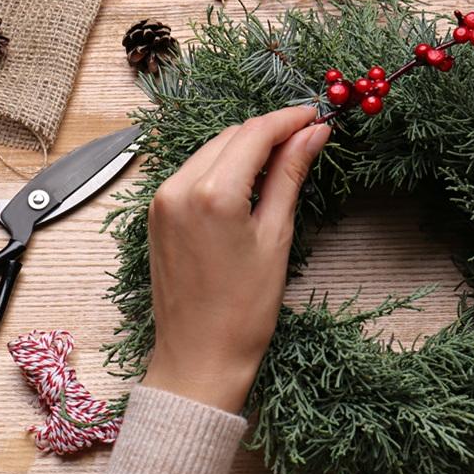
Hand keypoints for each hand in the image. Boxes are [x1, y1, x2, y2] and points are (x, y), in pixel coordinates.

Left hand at [142, 106, 330, 411]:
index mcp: (211, 193)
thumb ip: (290, 176)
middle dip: (269, 131)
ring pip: (211, 151)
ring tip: (285, 158)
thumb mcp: (276, 237)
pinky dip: (223, 167)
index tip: (317, 115)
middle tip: (309, 137)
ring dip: (246, 148)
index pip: (255, 133)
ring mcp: (161, 201)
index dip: (289, 119)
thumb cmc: (243, 310)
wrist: (199, 358)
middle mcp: (177, 188)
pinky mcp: (157, 215)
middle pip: (231, 137)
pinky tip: (250, 180)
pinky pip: (193, 173)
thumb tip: (313, 134)